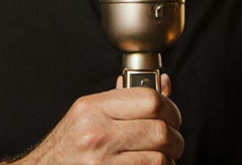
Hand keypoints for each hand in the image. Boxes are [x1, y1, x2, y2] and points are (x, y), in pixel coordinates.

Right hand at [8, 74, 182, 164]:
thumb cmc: (66, 147)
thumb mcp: (89, 114)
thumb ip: (125, 99)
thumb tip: (162, 84)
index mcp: (93, 109)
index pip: (149, 100)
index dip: (170, 108)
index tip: (172, 115)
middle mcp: (96, 134)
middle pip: (160, 130)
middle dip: (175, 138)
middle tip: (173, 141)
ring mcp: (102, 162)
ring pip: (160, 158)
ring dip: (168, 160)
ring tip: (161, 157)